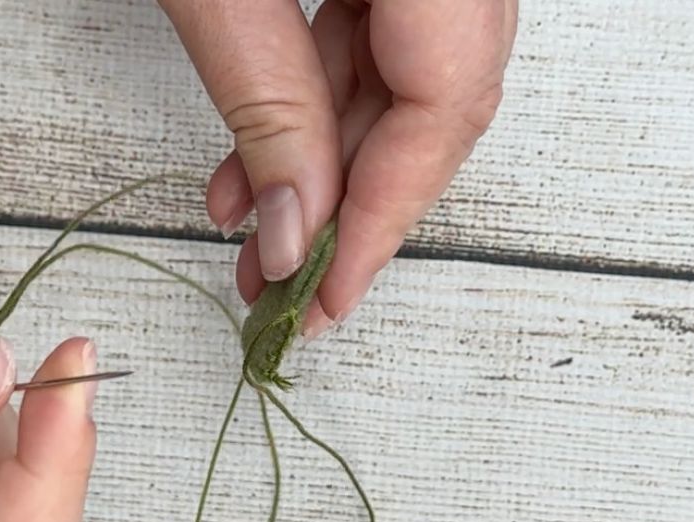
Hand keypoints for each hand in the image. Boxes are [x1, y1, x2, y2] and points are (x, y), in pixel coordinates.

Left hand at [160, 0, 516, 337]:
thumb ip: (268, 103)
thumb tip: (295, 234)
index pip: (444, 112)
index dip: (383, 221)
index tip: (327, 299)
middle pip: (429, 115)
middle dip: (341, 214)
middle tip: (281, 289)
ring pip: (395, 92)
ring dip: (312, 174)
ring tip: (249, 236)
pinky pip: (369, 51)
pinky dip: (306, 112)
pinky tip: (252, 165)